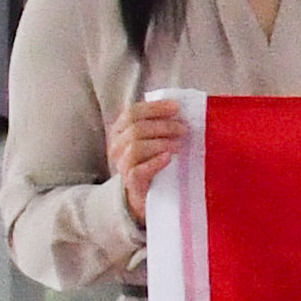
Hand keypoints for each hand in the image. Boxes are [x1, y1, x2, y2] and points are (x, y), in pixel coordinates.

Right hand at [105, 94, 190, 210]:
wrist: (147, 193)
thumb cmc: (152, 159)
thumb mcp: (154, 138)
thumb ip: (159, 122)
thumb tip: (179, 108)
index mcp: (120, 130)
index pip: (133, 113)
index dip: (155, 108)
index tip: (176, 107)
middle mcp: (116, 146)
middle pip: (136, 129)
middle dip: (163, 126)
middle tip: (183, 129)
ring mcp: (121, 165)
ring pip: (136, 147)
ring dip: (162, 143)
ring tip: (179, 145)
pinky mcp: (131, 183)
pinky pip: (138, 171)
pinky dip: (155, 162)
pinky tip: (168, 158)